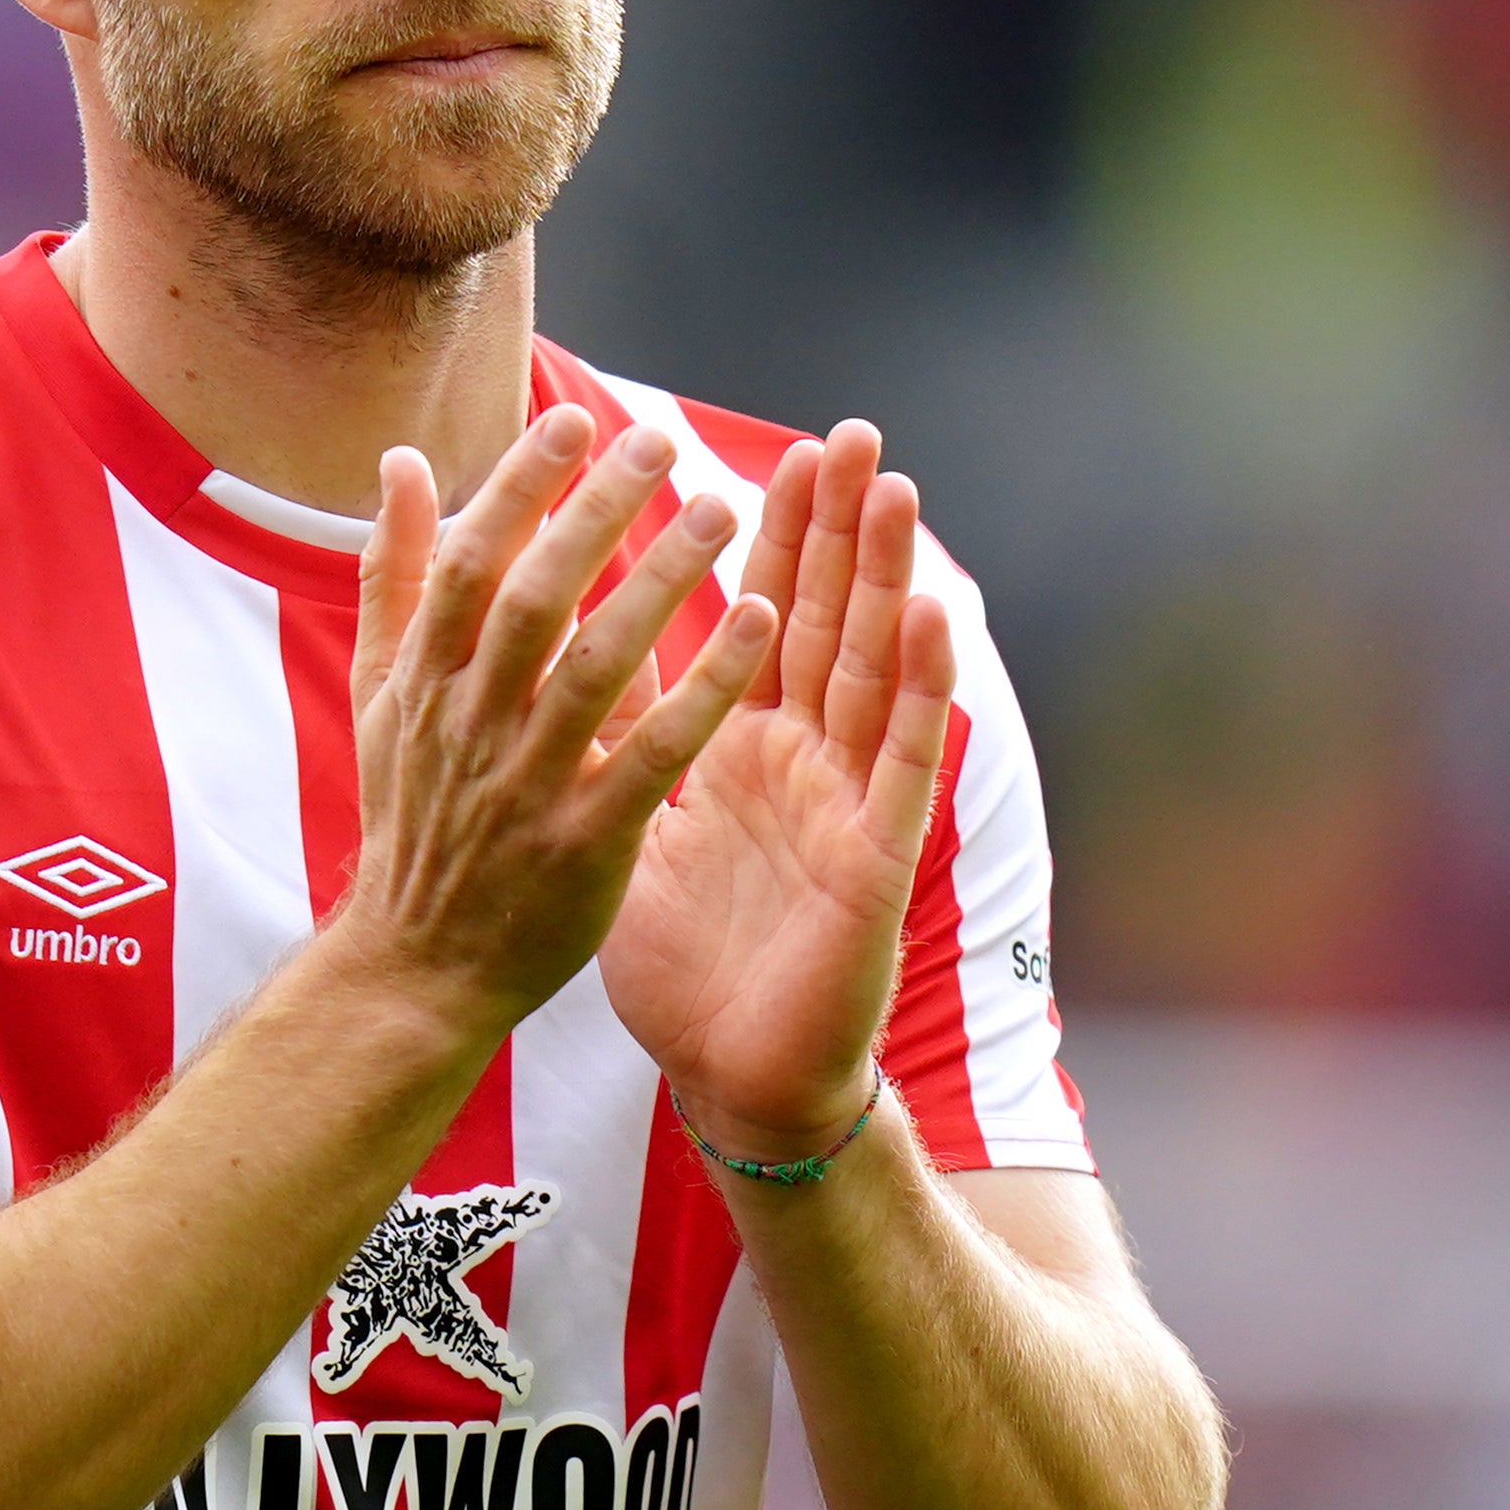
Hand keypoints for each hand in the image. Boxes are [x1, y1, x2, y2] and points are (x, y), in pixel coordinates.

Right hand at [339, 407, 778, 1022]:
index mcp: (422, 680)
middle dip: (595, 514)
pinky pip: (653, 754)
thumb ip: (392, 576)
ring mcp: (526, 785)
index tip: (572, 420)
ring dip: (662, 584)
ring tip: (720, 511)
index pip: (469, 562)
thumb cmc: (411, 818)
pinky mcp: (584, 843)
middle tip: (656, 441)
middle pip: (535, 599)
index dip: (518, 486)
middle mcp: (470, 723)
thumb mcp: (378, 696)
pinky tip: (756, 625)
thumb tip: (396, 461)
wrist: (416, 969)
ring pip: (597, 666)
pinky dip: (703, 688)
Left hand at [602, 420, 954, 1158]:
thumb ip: (625, 730)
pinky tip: (929, 620)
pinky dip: (917, 692)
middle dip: (838, 530)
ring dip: (888, 581)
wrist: (727, 1074)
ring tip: (893, 492)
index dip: (774, 538)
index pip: (763, 617)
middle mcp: (803, 760)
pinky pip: (900, 766)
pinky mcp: (876, 860)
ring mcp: (845, 803)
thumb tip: (580, 640)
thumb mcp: (634, 821)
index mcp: (742, 745)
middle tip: (849, 435)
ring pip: (873, 672)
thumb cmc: (685, 960)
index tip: (782, 451)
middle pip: (828, 620)